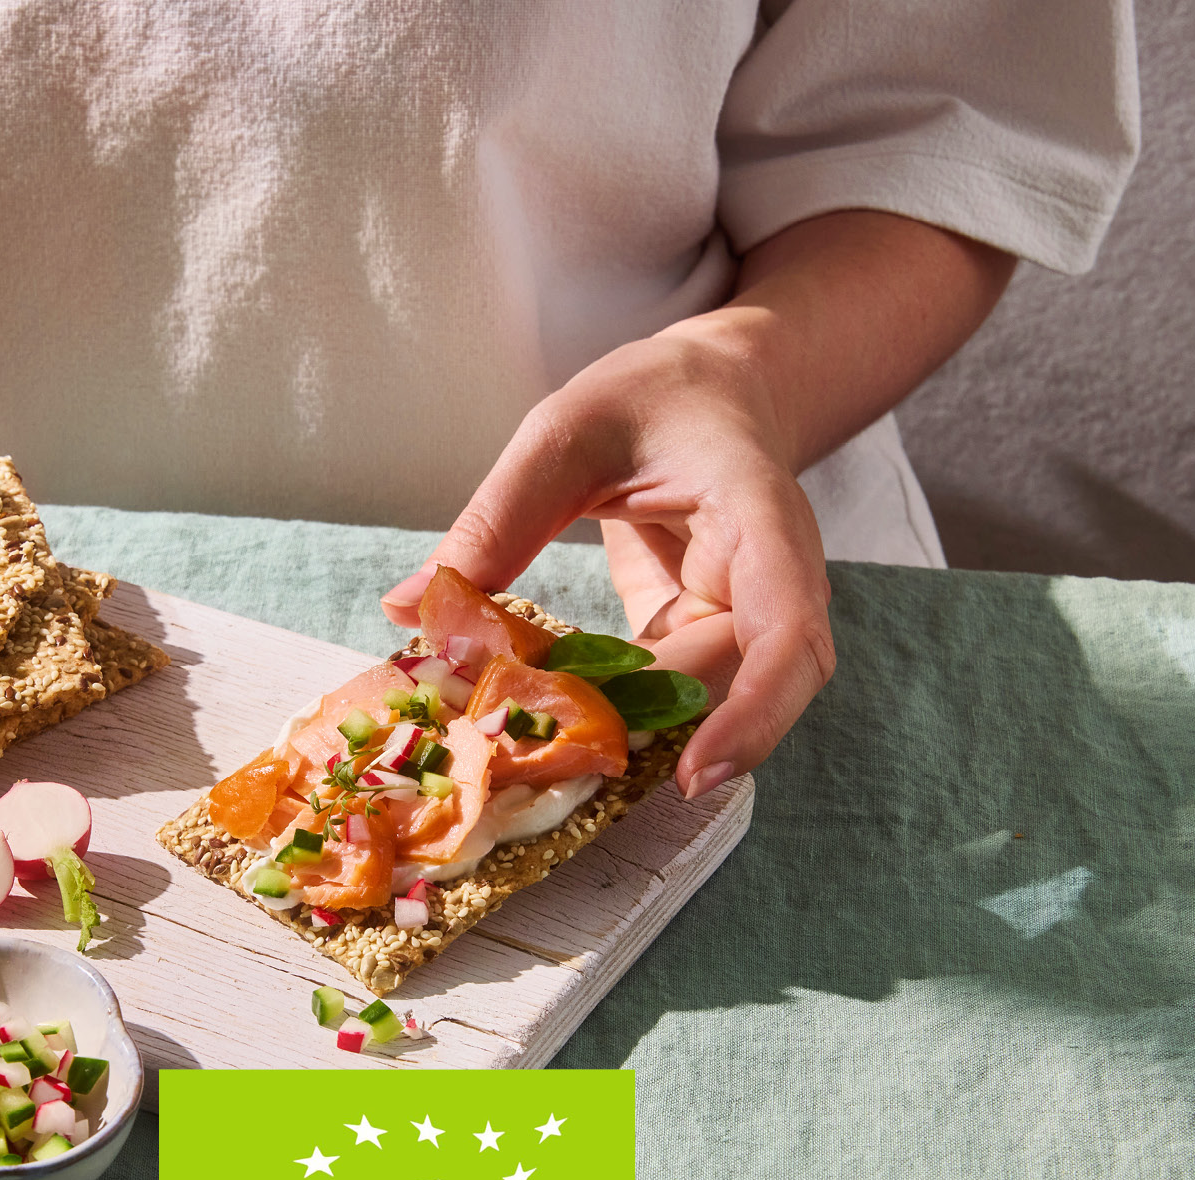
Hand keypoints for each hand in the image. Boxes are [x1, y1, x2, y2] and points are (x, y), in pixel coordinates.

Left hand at [380, 324, 833, 799]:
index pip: (788, 633)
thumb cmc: (650, 398)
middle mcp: (770, 583)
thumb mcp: (561, 436)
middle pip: (734, 687)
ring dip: (619, 733)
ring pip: (695, 705)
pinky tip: (540, 731)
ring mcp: (740, 619)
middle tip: (547, 764)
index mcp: (760, 519)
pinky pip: (664, 696)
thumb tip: (406, 609)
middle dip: (647, 733)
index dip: (754, 713)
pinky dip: (606, 716)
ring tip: (532, 756)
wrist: (707, 392)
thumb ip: (496, 522)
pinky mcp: (700, 639)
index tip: (693, 772)